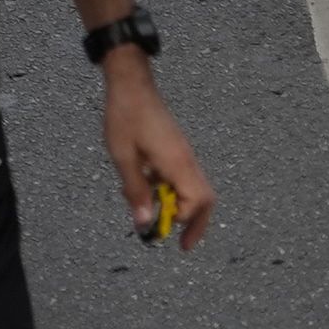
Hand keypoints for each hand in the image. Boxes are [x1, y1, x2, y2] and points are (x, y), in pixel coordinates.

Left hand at [101, 59, 214, 250]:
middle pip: (205, 201)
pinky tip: (150, 191)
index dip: (181, 221)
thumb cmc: (125, 116)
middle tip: (183, 245)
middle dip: (197, 225)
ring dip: (184, 209)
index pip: (195, 204)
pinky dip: (173, 191)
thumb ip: (135, 190)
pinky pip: (183, 178)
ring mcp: (184, 155)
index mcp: (178, 164)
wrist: (131, 83)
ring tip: (162, 221)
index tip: (160, 231)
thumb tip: (143, 223)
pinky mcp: (177, 149)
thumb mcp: (123, 156)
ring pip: (196, 190)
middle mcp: (188, 161)